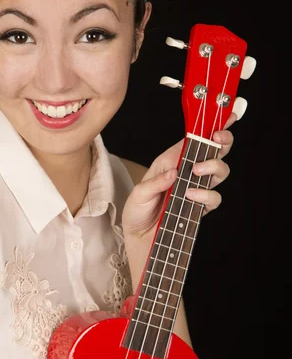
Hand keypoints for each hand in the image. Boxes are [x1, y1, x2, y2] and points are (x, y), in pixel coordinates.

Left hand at [122, 114, 235, 291]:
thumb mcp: (139, 195)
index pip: (193, 139)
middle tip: (217, 138)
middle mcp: (186, 172)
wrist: (139, 241)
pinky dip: (205, 194)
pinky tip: (191, 195)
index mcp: (171, 161)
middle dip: (221, 140)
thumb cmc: (137, 213)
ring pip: (219, 171)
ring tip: (197, 170)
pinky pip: (213, 197)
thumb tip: (175, 171)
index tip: (221, 116)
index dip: (207, 126)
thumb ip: (156, 182)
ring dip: (213, 166)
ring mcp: (196, 189)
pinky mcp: (200, 207)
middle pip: (213, 151)